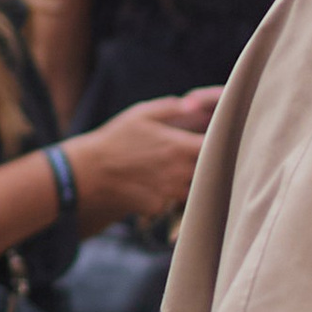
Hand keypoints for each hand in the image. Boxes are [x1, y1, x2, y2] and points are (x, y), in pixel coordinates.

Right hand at [62, 88, 217, 226]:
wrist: (90, 173)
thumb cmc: (115, 139)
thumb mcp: (142, 114)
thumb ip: (172, 108)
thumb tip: (194, 105)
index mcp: (180, 147)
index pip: (217, 148)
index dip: (222, 145)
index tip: (219, 141)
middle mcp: (180, 173)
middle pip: (209, 172)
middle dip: (206, 164)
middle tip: (194, 156)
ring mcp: (170, 193)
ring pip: (193, 189)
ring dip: (189, 181)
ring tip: (171, 169)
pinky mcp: (159, 207)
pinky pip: (172, 202)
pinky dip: (168, 195)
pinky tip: (153, 184)